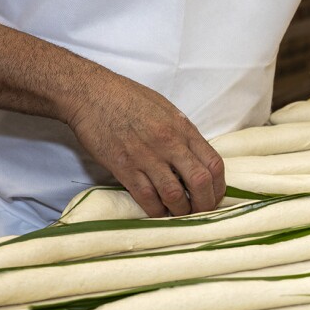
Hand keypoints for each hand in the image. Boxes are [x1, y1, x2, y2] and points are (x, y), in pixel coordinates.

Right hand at [64, 76, 225, 217]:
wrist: (91, 93)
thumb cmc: (129, 98)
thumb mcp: (167, 110)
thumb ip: (183, 135)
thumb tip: (196, 160)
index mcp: (183, 129)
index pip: (214, 163)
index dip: (219, 186)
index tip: (215, 195)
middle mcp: (169, 143)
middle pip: (200, 182)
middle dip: (205, 204)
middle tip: (202, 212)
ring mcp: (146, 156)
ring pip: (174, 195)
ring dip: (181, 211)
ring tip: (181, 215)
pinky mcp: (124, 167)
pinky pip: (146, 197)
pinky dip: (156, 211)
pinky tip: (159, 213)